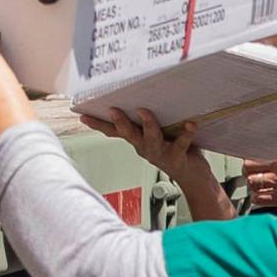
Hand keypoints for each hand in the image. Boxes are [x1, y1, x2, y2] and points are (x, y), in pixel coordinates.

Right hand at [82, 108, 209, 184]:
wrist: (193, 178)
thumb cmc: (175, 151)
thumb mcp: (156, 136)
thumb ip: (148, 122)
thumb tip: (141, 98)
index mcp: (138, 141)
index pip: (115, 132)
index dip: (99, 125)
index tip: (83, 116)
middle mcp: (145, 148)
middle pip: (129, 134)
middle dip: (120, 123)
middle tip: (113, 110)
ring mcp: (160, 153)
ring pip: (151, 139)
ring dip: (148, 125)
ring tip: (145, 112)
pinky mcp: (177, 156)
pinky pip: (181, 143)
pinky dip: (186, 133)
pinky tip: (190, 123)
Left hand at [243, 147, 276, 208]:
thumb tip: (270, 140)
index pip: (252, 162)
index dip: (248, 163)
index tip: (249, 163)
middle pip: (251, 177)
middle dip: (249, 175)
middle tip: (251, 173)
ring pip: (254, 191)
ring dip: (254, 188)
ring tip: (257, 184)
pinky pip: (262, 202)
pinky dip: (259, 199)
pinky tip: (262, 194)